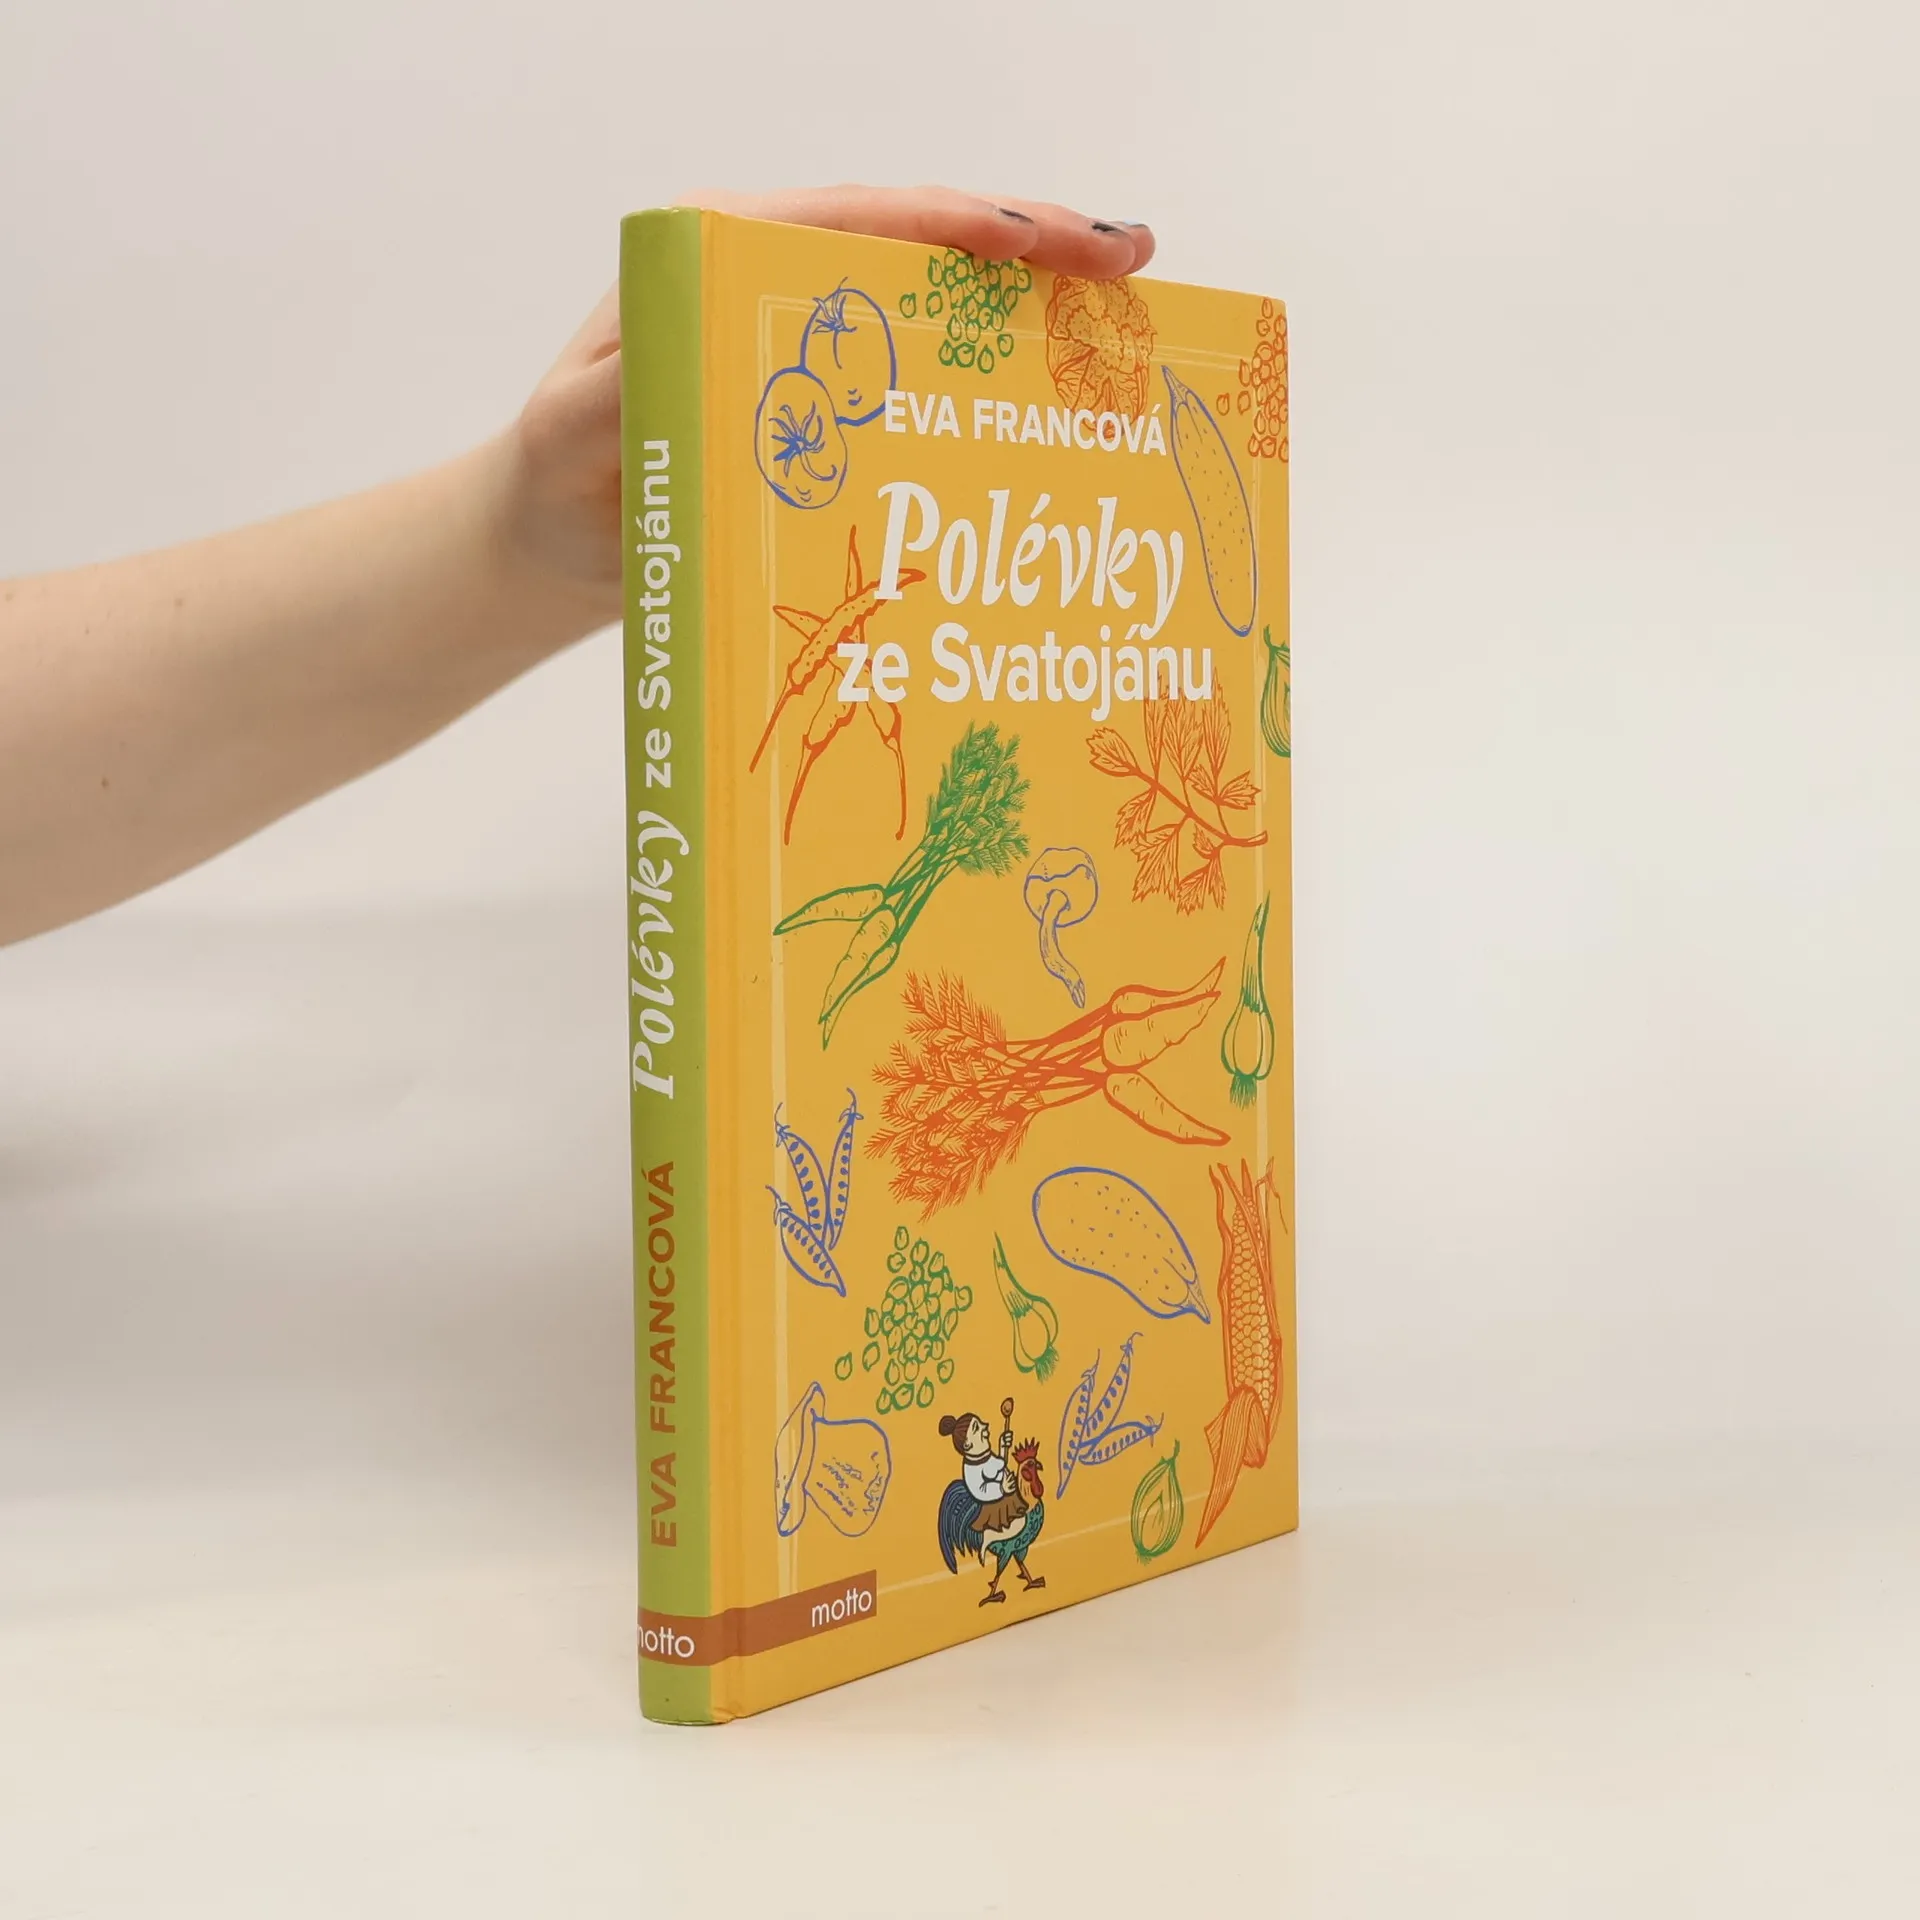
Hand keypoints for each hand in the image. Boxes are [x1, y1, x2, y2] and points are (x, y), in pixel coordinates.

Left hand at [506, 186, 1156, 622]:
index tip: (1032, 243)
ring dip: (1027, 304)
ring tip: (1120, 304)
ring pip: (934, 304)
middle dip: (1027, 246)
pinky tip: (1056, 391)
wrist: (553, 540)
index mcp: (720, 256)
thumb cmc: (559, 477)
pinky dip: (990, 374)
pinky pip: (923, 374)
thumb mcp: (579, 431)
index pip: (854, 220)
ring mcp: (812, 343)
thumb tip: (678, 359)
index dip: (950, 226)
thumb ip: (623, 392)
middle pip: (918, 246)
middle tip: (1126, 257)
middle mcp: (777, 283)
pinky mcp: (830, 405)